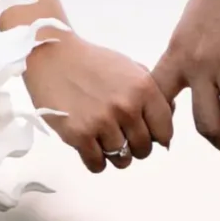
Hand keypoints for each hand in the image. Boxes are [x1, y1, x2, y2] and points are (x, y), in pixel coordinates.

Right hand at [22, 30, 174, 174]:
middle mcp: (126, 106)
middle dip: (135, 147)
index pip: (165, 131)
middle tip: (122, 135)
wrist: (53, 56)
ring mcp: (102, 122)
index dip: (157, 136)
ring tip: (104, 138)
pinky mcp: (79, 135)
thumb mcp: (131, 68)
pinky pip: (97, 165)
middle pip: (144, 149)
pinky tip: (90, 145)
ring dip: (115, 154)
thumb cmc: (93, 62)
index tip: (146, 133)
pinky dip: (96, 160)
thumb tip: (166, 126)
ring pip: (122, 160)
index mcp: (143, 88)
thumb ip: (152, 94)